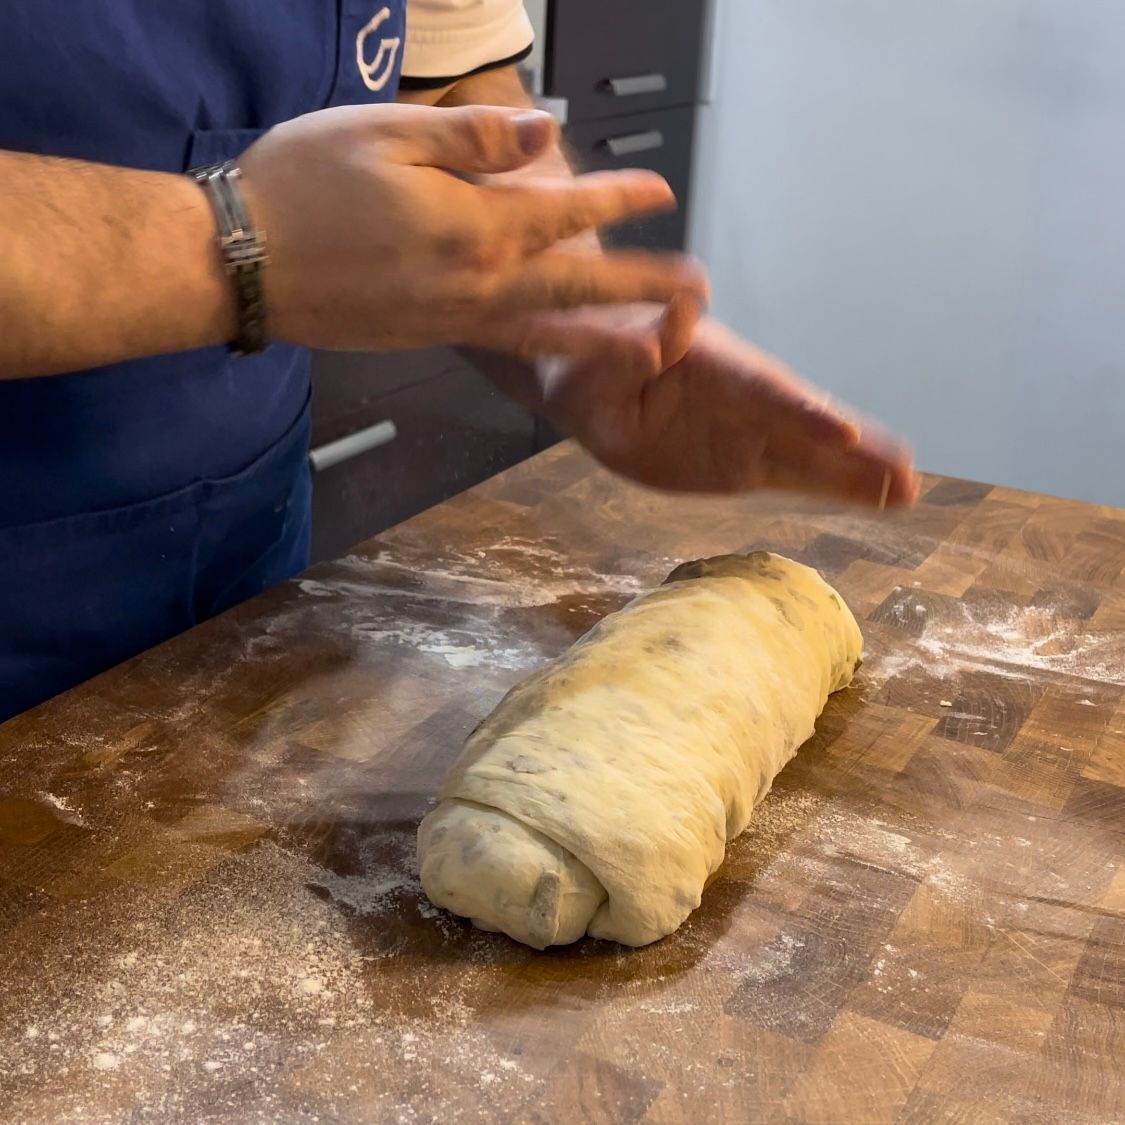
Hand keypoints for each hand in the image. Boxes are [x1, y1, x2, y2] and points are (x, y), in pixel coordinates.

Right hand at [237, 104, 706, 353]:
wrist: (240, 264)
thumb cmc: (303, 185)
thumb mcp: (389, 135)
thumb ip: (476, 139)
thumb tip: (548, 136)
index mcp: (475, 227)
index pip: (568, 212)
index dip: (619, 198)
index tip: (661, 190)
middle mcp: (478, 286)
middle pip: (579, 287)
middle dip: (643, 288)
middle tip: (696, 294)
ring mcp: (456, 321)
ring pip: (551, 331)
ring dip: (609, 337)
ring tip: (656, 346)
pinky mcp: (431, 338)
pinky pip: (508, 344)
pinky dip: (549, 345)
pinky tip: (564, 342)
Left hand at [524, 309, 919, 507]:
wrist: (587, 381)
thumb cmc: (584, 367)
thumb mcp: (595, 362)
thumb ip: (634, 352)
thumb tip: (678, 321)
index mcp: (706, 365)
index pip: (758, 390)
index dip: (799, 412)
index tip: (842, 433)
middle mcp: (741, 393)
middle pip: (803, 418)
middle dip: (853, 447)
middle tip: (905, 472)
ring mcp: (749, 427)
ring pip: (811, 450)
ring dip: (858, 471)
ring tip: (909, 491)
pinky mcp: (748, 459)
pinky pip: (798, 474)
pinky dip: (838, 487)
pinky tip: (883, 500)